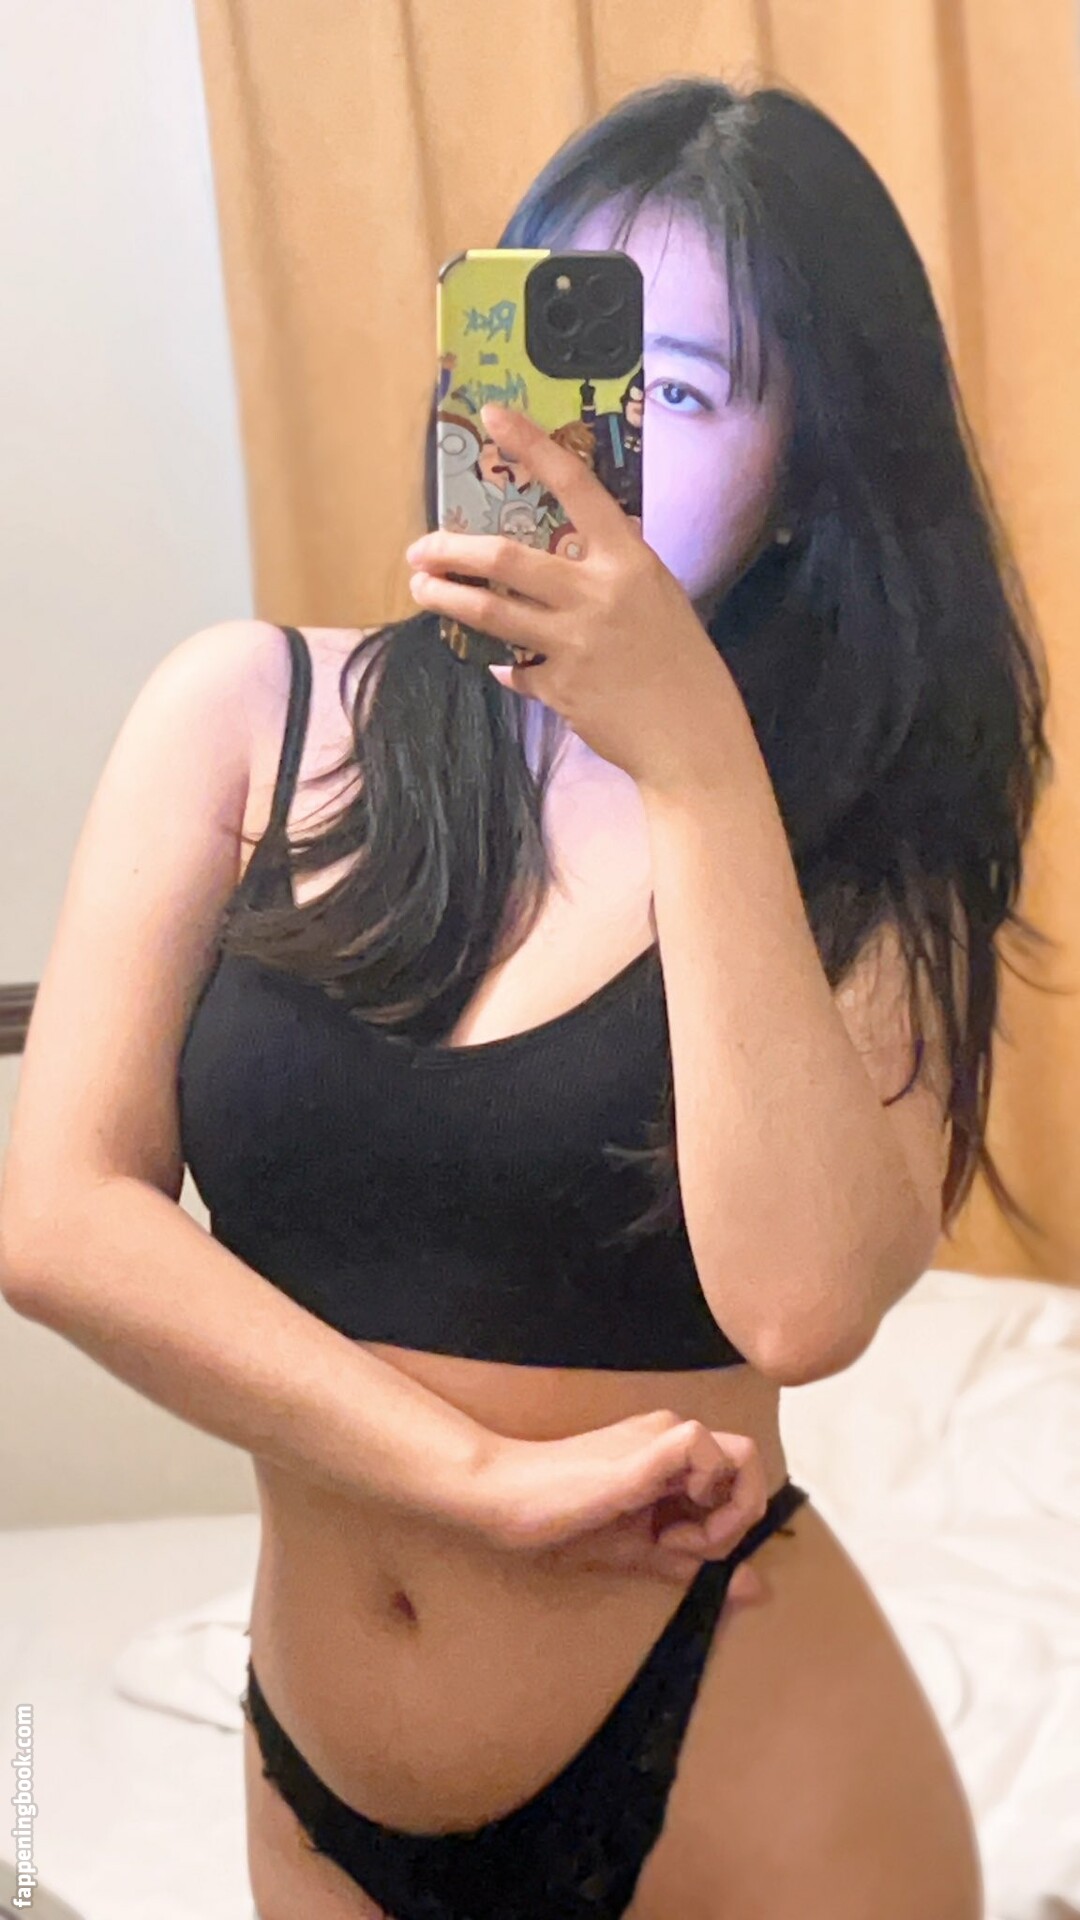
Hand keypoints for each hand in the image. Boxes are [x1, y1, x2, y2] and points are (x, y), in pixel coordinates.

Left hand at [405, 401, 737, 792]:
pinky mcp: (559, 687)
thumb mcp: (658, 595)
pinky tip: (497, 663)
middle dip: (451, 550)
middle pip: (505, 559)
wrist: (692, 735)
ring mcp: (574, 643)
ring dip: (447, 598)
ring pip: (491, 613)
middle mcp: (597, 594)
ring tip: (423, 589)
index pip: (575, 487)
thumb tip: (566, 553)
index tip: (495, 416)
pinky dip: (503, 663)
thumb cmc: (681, 660)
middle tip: (420, 549)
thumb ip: (612, 569)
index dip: (533, 446)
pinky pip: (515, 667)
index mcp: (628, 560)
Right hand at [451, 1410, 768, 1588]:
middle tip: (679, 1548)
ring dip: (722, 1514)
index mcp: (670, 1453)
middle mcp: (672, 1431)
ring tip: (668, 1542)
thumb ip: (696, 1565)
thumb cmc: (558, 1521)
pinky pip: (705, 1449)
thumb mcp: (639, 1552)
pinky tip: (664, 1532)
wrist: (503, 1499)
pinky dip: (703, 1499)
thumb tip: (761, 1589)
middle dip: (733, 1520)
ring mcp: (660, 1435)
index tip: (681, 1550)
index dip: (730, 1521)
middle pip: (749, 1465)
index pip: (739, 1475)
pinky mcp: (645, 1449)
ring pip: (741, 1457)